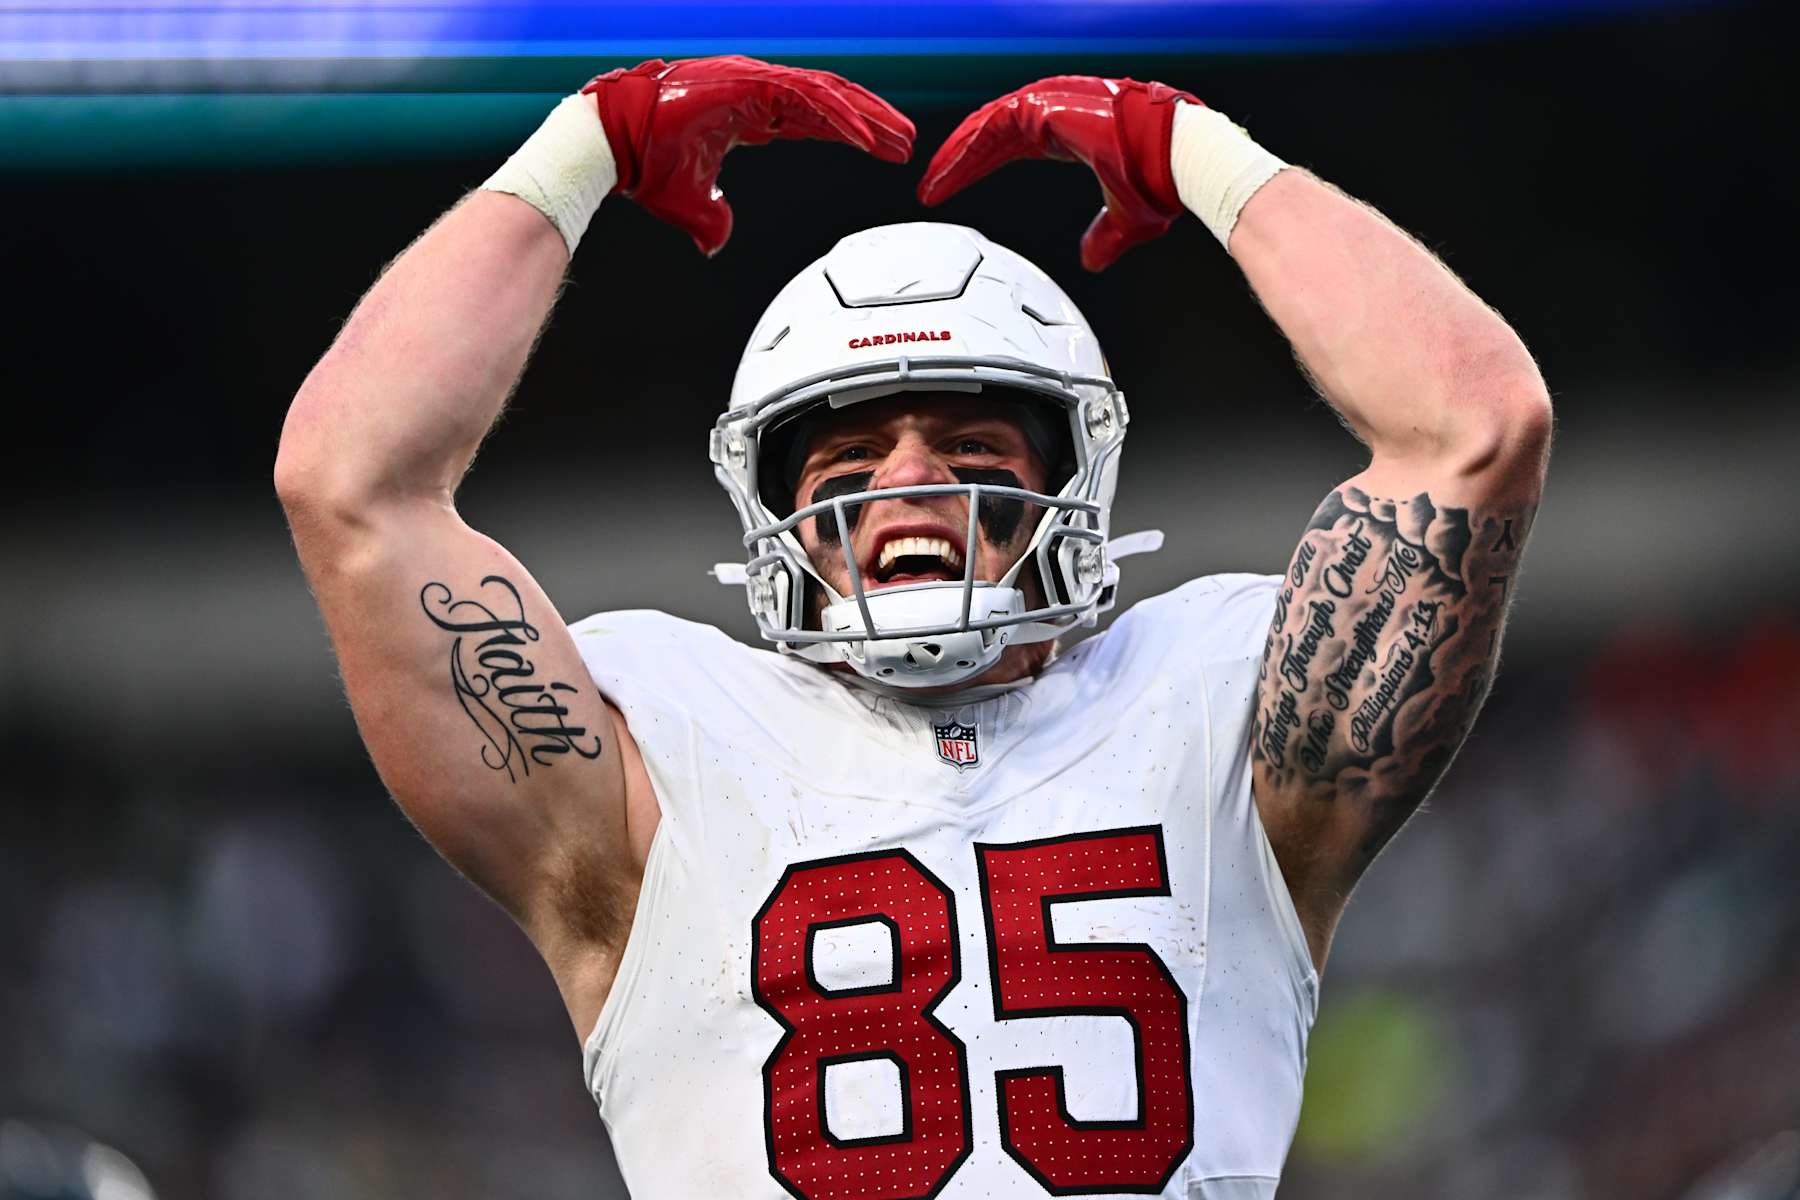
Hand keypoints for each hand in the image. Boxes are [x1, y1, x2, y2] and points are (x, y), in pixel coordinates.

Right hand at [583, 56, 914, 255]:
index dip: (849, 132)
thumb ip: (711, 222)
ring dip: (868, 118)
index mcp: (747, 112)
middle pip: (829, 102)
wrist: (610, 143)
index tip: (881, 148)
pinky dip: (840, 118)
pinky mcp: (748, 83)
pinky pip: (806, 100)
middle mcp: (755, 90)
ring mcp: (753, 81)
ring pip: (826, 95)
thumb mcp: (691, 204)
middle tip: (905, 140)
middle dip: (872, 121)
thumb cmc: (643, 164)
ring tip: (900, 137)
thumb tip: (717, 243)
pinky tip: (868, 137)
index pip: (812, 118)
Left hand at [918, 76, 1198, 270]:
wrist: (1180, 157)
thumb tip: (1091, 260)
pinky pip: (991, 127)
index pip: (1014, 143)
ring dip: (956, 156)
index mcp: (1075, 130)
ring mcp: (1052, 102)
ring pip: (987, 126)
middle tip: (933, 186)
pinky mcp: (1046, 107)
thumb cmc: (1163, 179)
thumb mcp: (1126, 218)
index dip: (983, 163)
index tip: (957, 186)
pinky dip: (965, 151)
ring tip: (931, 184)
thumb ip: (1103, 236)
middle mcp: (1060, 110)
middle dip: (961, 160)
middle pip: (994, 132)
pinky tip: (945, 173)